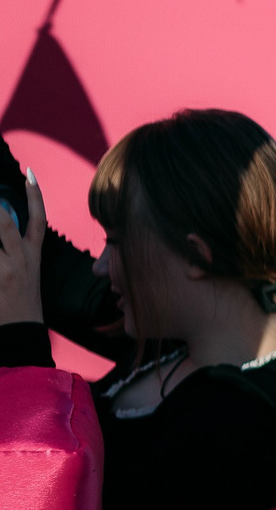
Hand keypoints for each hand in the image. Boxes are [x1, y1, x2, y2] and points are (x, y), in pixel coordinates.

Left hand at [0, 172, 44, 326]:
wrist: (20, 335)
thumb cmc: (21, 306)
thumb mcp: (26, 275)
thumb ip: (14, 253)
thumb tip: (2, 227)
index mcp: (32, 256)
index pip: (38, 220)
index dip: (36, 196)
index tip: (30, 174)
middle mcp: (20, 259)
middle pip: (4, 222)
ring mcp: (4, 270)